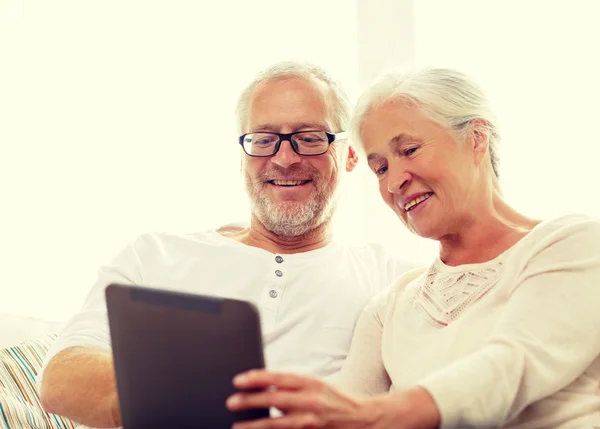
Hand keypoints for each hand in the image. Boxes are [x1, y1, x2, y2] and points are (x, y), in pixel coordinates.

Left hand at [226, 370, 375, 428]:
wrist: (362, 418)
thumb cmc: (335, 399)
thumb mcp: (316, 385)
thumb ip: (292, 386)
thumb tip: (266, 386)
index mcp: (310, 383)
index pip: (279, 378)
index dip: (257, 378)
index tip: (238, 380)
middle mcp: (311, 400)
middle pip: (275, 400)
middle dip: (250, 401)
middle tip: (231, 402)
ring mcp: (311, 421)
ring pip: (277, 424)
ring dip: (255, 425)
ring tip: (237, 425)